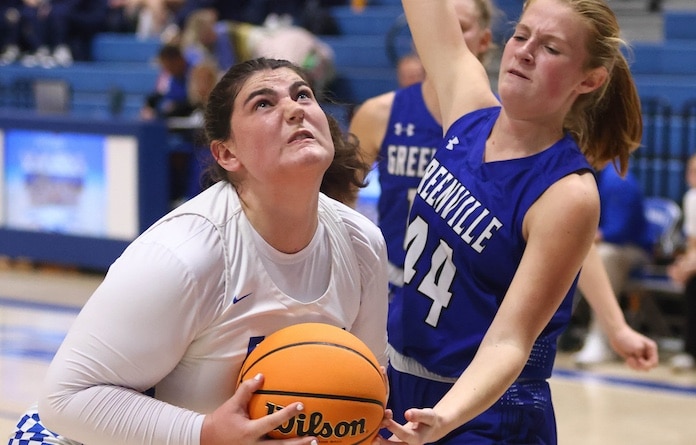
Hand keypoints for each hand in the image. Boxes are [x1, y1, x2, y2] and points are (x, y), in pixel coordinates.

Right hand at [201, 373, 317, 444]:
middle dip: (299, 444)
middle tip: (314, 438)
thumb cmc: (221, 420)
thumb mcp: (232, 404)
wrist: (206, 439)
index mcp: (249, 431)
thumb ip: (246, 389)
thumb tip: (261, 376)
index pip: (272, 422)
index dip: (286, 414)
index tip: (300, 406)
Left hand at [372, 408, 446, 444]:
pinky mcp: (394, 444)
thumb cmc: (428, 421)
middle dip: (382, 442)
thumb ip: (419, 415)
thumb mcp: (428, 416)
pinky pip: (385, 444)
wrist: (429, 430)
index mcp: (417, 439)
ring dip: (379, 440)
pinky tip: (378, 424)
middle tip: (374, 434)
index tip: (386, 419)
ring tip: (373, 430)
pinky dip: (379, 437)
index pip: (404, 435)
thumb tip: (407, 414)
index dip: (394, 428)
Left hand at [608, 324, 658, 370]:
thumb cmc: (628, 338)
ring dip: (635, 366)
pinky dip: (632, 366)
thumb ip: (642, 357)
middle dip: (641, 366)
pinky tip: (627, 361)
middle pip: (649, 367)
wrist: (616, 334)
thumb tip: (642, 364)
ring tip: (629, 360)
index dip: (647, 364)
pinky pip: (636, 367)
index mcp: (651, 348)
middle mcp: (647, 352)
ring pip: (642, 368)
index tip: (639, 359)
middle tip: (633, 360)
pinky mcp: (633, 358)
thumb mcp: (637, 348)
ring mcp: (640, 355)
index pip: (654, 362)